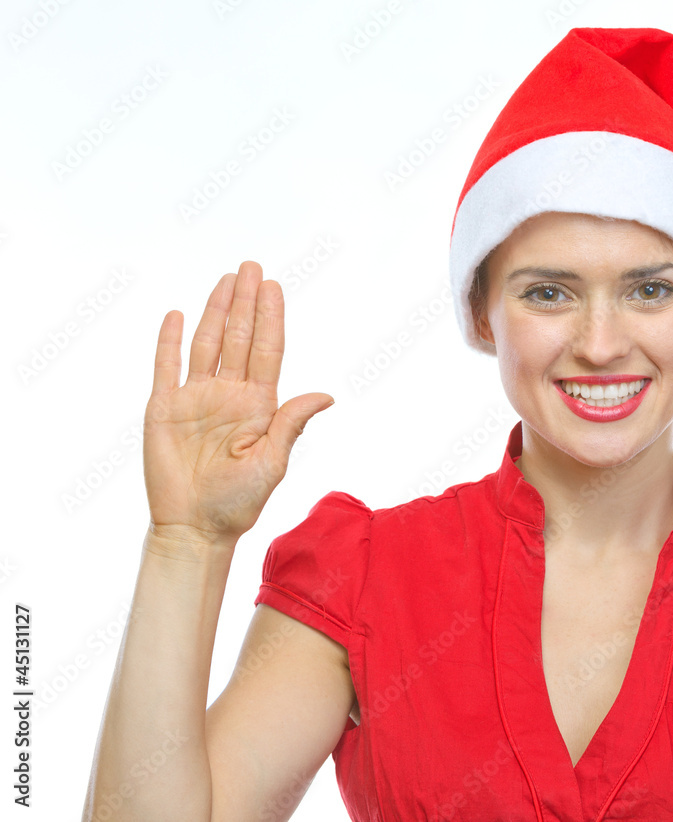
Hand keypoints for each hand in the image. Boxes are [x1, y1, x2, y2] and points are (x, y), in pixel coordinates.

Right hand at [143, 261, 332, 547]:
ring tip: (227, 279)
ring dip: (215, 311)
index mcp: (258, 405)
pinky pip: (166, 367)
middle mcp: (229, 394)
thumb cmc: (239, 501)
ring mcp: (196, 398)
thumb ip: (291, 423)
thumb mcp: (273, 462)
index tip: (274, 287)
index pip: (266, 350)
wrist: (195, 527)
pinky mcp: (164, 408)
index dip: (270, 318)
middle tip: (252, 267)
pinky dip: (170, 341)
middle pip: (239, 338)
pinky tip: (179, 315)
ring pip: (207, 344)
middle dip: (246, 302)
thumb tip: (326, 395)